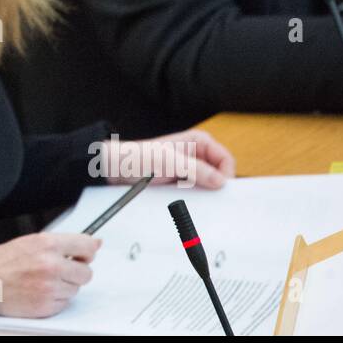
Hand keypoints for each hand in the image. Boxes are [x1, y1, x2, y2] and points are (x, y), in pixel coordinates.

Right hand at [0, 232, 100, 317]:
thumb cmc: (5, 262)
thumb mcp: (32, 241)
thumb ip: (64, 243)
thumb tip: (94, 243)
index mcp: (47, 245)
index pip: (87, 247)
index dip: (88, 252)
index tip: (85, 255)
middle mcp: (51, 265)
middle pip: (86, 273)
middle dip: (76, 272)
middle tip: (60, 270)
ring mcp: (49, 287)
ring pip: (75, 289)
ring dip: (64, 286)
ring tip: (44, 281)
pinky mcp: (46, 306)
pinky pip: (64, 303)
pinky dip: (56, 299)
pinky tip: (40, 291)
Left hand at [100, 128, 234, 187]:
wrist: (115, 169)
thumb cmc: (138, 157)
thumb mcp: (169, 162)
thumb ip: (196, 170)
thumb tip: (221, 181)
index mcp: (199, 142)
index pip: (226, 160)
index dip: (226, 175)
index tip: (219, 188)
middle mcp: (197, 155)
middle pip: (220, 174)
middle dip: (215, 186)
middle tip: (207, 198)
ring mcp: (190, 170)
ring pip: (208, 186)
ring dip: (203, 194)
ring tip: (189, 197)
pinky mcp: (181, 183)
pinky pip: (196, 193)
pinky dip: (193, 198)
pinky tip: (183, 201)